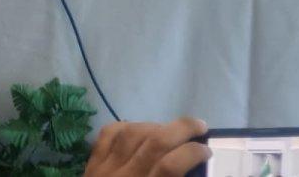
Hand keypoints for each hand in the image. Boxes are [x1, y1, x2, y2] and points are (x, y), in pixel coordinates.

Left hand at [84, 117, 209, 176]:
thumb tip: (189, 173)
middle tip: (200, 126)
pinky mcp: (92, 164)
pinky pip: (108, 134)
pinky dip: (125, 126)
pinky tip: (138, 129)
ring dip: (156, 126)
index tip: (207, 150)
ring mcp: (105, 168)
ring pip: (133, 133)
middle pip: (155, 142)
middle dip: (182, 128)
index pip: (170, 166)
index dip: (192, 153)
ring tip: (170, 130)